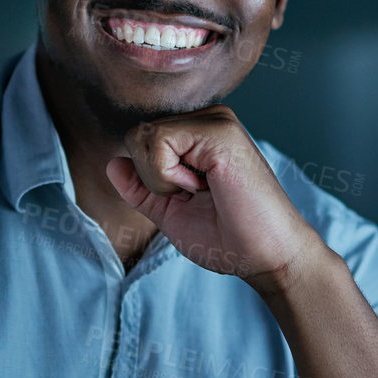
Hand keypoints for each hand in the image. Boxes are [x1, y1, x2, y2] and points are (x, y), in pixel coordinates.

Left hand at [104, 105, 326, 294]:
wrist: (265, 257)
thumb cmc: (228, 238)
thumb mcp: (170, 212)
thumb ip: (140, 187)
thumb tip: (112, 163)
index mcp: (198, 135)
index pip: (140, 140)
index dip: (150, 179)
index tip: (192, 197)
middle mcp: (207, 120)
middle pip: (137, 136)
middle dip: (153, 179)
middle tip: (199, 196)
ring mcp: (215, 121)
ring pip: (143, 137)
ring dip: (162, 180)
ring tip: (205, 192)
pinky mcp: (218, 130)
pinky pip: (157, 141)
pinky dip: (169, 176)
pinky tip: (206, 186)